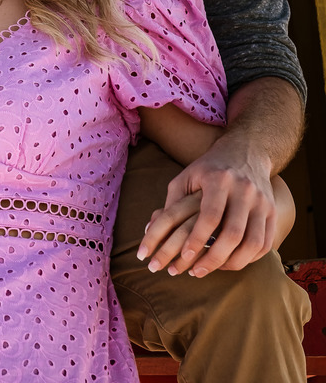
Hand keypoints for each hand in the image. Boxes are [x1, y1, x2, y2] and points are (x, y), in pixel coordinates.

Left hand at [138, 137, 276, 276]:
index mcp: (219, 180)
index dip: (198, 238)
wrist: (246, 152)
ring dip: (232, 263)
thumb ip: (170, 202)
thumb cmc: (207, 169)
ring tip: (211, 270)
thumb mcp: (185, 177)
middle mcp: (244, 191)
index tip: (184, 256)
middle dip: (213, 258)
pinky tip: (230, 263)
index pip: (210, 215)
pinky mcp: (273, 212)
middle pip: (233, 233)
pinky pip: (265, 243)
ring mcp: (262, 202)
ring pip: (253, 242)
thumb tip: (149, 230)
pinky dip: (249, 258)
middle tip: (194, 272)